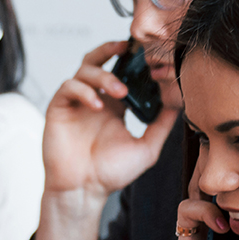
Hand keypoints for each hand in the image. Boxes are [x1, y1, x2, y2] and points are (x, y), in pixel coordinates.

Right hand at [32, 40, 178, 239]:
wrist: (84, 191)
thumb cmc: (110, 174)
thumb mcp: (147, 148)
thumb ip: (162, 124)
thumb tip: (179, 102)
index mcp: (113, 107)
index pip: (121, 73)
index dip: (132, 60)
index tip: (147, 54)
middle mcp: (94, 100)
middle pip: (98, 60)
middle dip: (111, 49)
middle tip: (128, 48)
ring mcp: (75, 103)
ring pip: (84, 69)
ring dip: (104, 74)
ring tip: (120, 91)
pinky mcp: (59, 109)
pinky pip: (68, 87)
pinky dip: (84, 90)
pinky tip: (97, 103)